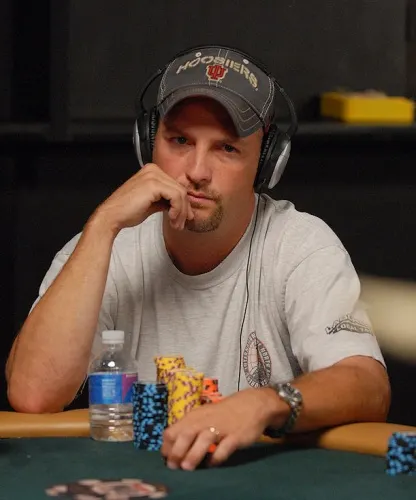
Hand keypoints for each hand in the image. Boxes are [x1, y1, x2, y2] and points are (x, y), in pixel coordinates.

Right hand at [93, 163, 193, 233]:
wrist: (112, 216)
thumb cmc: (127, 211)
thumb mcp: (152, 203)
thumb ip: (166, 201)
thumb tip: (181, 207)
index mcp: (152, 172)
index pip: (176, 186)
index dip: (183, 203)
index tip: (184, 218)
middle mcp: (153, 170)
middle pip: (180, 189)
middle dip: (184, 209)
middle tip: (181, 224)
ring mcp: (153, 175)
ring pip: (180, 193)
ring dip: (182, 212)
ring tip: (176, 224)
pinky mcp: (153, 184)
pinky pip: (176, 196)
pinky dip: (177, 209)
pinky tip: (171, 218)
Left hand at [161, 388, 283, 470]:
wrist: (252, 404)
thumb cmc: (223, 414)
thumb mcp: (203, 416)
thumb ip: (189, 429)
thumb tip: (172, 449)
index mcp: (194, 417)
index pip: (174, 430)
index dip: (167, 446)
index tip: (166, 459)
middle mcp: (205, 421)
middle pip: (187, 434)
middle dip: (177, 451)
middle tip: (173, 466)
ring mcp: (221, 428)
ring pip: (204, 439)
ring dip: (194, 454)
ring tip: (187, 468)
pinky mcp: (236, 436)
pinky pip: (225, 447)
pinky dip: (217, 456)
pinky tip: (212, 463)